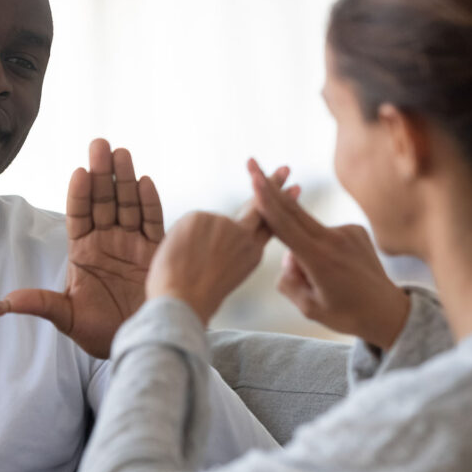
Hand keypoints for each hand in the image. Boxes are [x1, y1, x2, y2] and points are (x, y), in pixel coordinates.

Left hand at [4, 139, 162, 357]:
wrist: (140, 344)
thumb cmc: (100, 332)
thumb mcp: (67, 318)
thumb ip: (42, 304)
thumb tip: (5, 302)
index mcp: (83, 251)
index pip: (79, 214)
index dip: (79, 194)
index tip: (78, 172)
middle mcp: (108, 241)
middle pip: (104, 201)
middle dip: (102, 173)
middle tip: (99, 145)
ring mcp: (133, 244)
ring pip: (128, 205)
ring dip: (125, 179)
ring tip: (122, 154)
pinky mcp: (156, 252)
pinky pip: (153, 222)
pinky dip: (150, 203)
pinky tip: (145, 182)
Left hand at [146, 167, 293, 323]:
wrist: (182, 303)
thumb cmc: (195, 299)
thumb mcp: (224, 275)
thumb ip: (228, 251)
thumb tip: (221, 231)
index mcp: (252, 254)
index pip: (268, 224)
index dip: (279, 206)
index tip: (292, 188)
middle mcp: (244, 236)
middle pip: (258, 206)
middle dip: (272, 185)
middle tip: (284, 169)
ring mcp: (224, 224)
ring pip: (206, 223)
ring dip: (193, 239)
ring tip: (186, 264)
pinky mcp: (201, 216)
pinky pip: (188, 223)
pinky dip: (179, 237)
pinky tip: (179, 255)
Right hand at [248, 159, 409, 349]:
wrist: (389, 313)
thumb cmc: (346, 315)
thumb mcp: (308, 307)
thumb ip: (288, 280)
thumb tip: (288, 256)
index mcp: (319, 259)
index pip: (285, 225)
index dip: (266, 201)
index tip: (254, 179)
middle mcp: (334, 239)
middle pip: (292, 209)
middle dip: (269, 187)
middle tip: (251, 163)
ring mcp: (348, 232)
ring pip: (307, 229)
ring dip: (301, 244)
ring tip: (325, 280)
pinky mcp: (357, 230)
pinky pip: (325, 234)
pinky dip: (320, 247)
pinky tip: (338, 270)